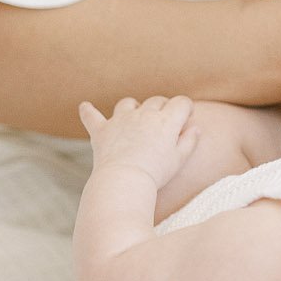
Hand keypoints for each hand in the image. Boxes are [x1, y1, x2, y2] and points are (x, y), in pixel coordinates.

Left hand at [78, 94, 202, 187]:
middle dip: (163, 107)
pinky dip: (88, 112)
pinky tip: (84, 107)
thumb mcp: (180, 160)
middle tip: (164, 122)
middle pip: (157, 100)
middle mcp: (144, 114)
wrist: (124, 180)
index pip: (181, 102)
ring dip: (134, 107)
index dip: (186, 109)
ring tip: (136, 117)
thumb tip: (196, 128)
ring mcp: (121, 120)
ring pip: (128, 103)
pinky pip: (92, 116)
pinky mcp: (102, 131)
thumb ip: (189, 141)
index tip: (186, 119)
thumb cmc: (156, 173)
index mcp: (166, 120)